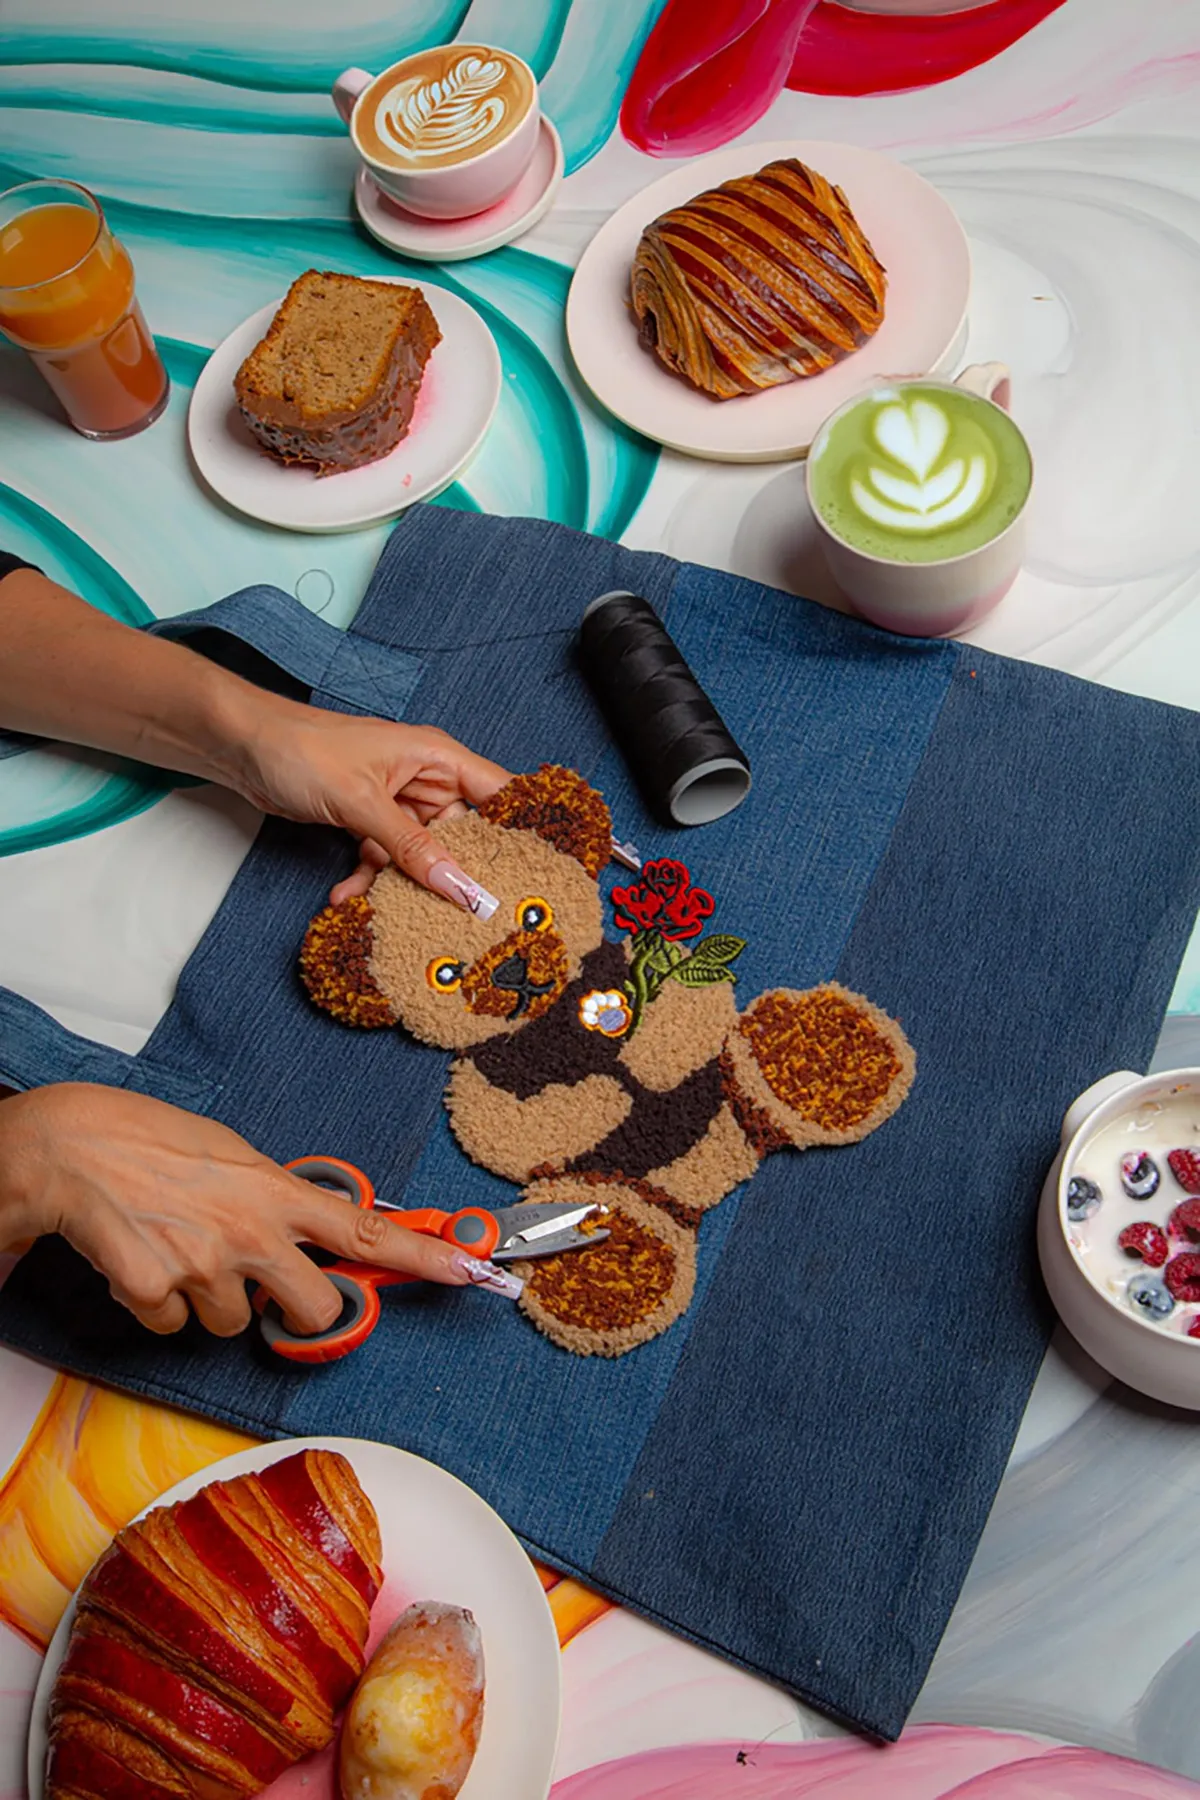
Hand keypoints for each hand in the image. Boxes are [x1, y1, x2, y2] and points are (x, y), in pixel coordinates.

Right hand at [0, 1084, 488, 1336]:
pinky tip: (143, 1259)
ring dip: (210, 1299)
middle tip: (262, 1281)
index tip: (472, 1271)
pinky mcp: (155, 1292)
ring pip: (232, 1324)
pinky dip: (160, 1305)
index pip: (366, 1233)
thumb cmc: (154, 1144)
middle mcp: (251, 1232)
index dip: (425, 1258)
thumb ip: (279, 1201)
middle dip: (295, 1310)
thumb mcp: (236, 1158)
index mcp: (277, 1193)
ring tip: (179, 1246)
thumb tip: (315, 1237)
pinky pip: (175, 1328)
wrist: (73, 1147)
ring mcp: (204, 1265)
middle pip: (314, 1309)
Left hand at [233, 702, 509, 905]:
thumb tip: (458, 885)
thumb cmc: (301, 749)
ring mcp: (396, 803)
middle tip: (460, 912)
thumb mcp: (361, 802)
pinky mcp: (370, 820)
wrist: (241, 747)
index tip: (532, 874)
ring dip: (399, 882)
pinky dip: (368, 878)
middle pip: (462, 834)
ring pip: (420, 855)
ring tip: (384, 908)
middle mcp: (424, 779)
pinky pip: (385, 858)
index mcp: (436, 757)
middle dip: (454, 872)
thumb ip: (411, 847)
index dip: (519, 830)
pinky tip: (346, 895)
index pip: (499, 793)